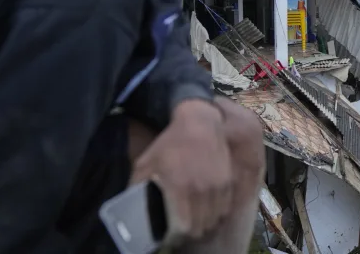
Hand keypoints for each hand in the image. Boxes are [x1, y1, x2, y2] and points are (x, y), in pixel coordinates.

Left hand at [130, 99, 232, 240]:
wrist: (200, 123)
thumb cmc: (170, 143)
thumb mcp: (146, 163)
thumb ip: (138, 186)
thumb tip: (130, 207)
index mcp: (180, 188)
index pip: (183, 227)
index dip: (176, 236)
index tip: (170, 235)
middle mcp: (203, 190)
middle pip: (200, 227)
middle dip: (190, 232)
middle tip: (182, 230)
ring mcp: (219, 186)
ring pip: (214, 219)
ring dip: (205, 224)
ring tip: (195, 222)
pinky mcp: (229, 181)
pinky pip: (225, 208)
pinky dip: (217, 213)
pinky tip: (208, 211)